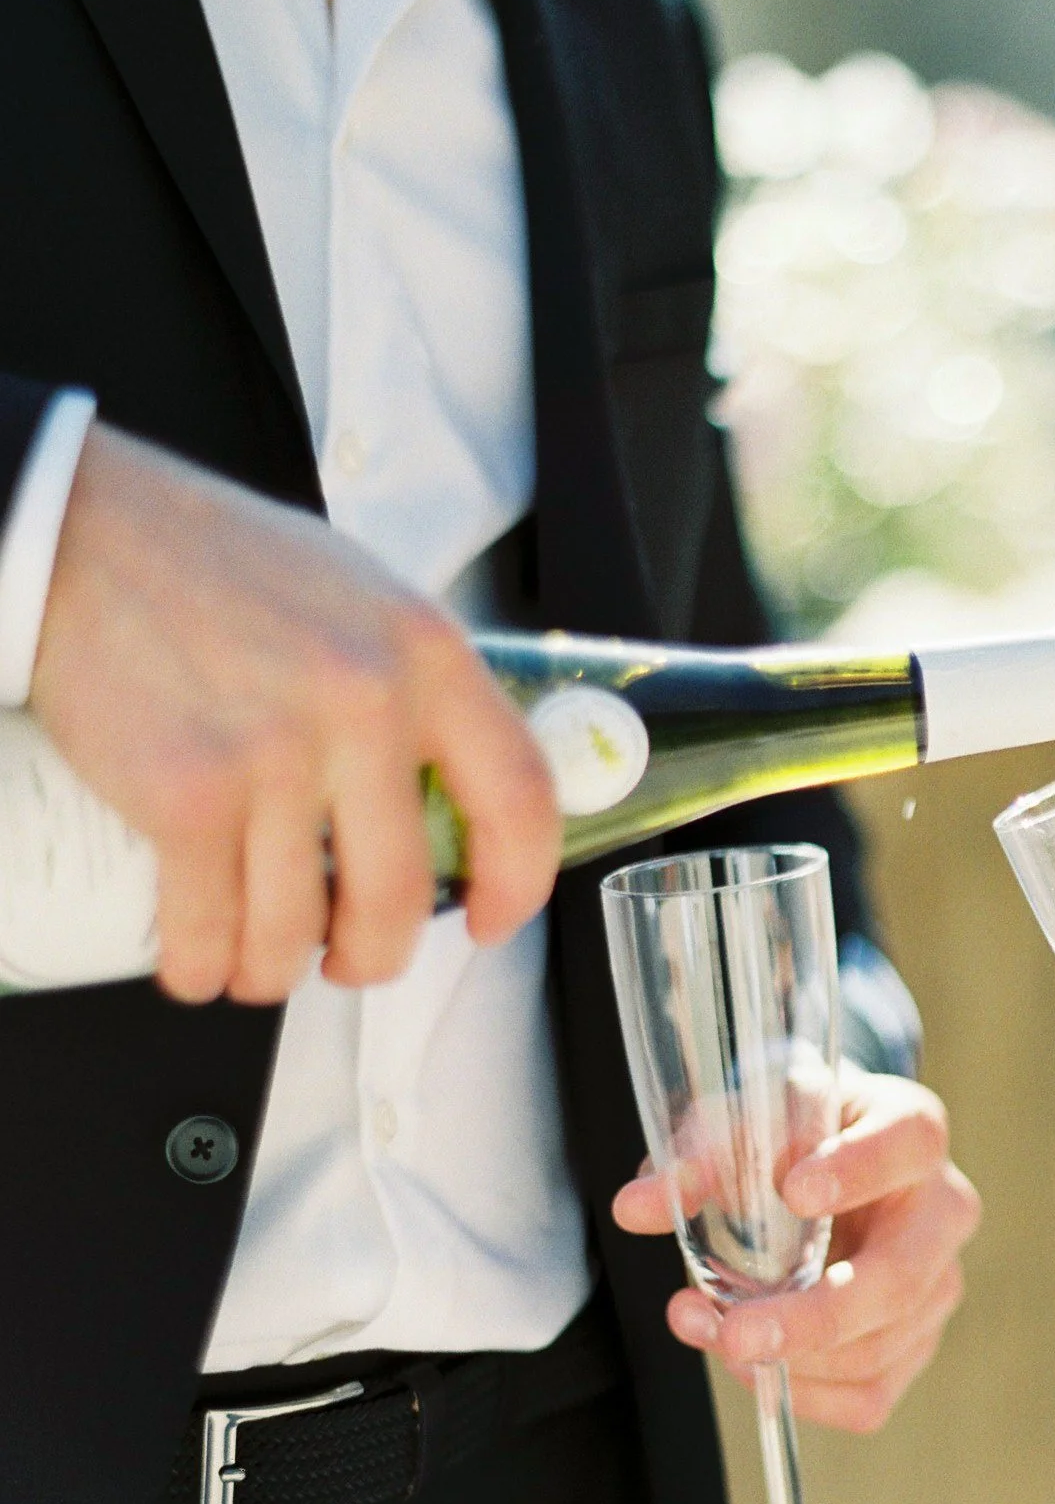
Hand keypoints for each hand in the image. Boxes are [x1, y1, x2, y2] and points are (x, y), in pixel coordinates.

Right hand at [29, 423, 559, 1003]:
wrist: (84, 532)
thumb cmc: (215, 563)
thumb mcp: (361, 596)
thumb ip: (414, 683)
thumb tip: (450, 781)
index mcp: (427, 655)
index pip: (521, 798)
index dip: (517, 884)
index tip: (492, 919)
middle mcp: (365, 706)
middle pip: (404, 895)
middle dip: (376, 955)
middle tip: (353, 958)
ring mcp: (274, 754)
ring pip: (298, 928)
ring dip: (276, 970)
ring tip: (261, 961)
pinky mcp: (186, 793)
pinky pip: (209, 926)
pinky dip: (202, 967)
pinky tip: (198, 963)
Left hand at [613, 1071, 981, 1433]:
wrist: (819, 1169)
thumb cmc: (788, 1139)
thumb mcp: (742, 1121)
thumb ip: (698, 1156)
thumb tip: (636, 1207)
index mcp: (911, 1130)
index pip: (908, 1141)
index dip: (858, 1168)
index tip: (795, 1191)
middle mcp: (942, 1210)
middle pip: (901, 1277)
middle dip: (815, 1317)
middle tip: (736, 1332)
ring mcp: (937, 1284)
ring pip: (876, 1347)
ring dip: (784, 1357)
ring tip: (705, 1325)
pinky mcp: (915, 1344)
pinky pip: (867, 1397)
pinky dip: (801, 1394)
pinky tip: (754, 1365)